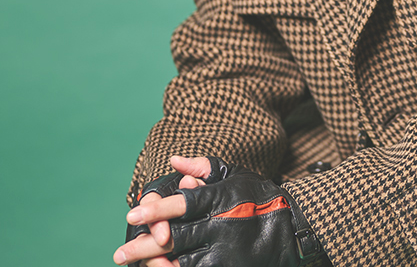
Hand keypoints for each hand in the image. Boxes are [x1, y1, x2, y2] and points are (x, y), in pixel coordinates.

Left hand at [118, 161, 319, 266]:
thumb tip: (174, 159)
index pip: (184, 204)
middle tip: (121, 252)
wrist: (295, 230)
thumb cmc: (261, 199)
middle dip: (144, 244)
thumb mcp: (237, 175)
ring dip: (155, 264)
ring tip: (134, 264)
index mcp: (221, 201)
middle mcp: (222, 228)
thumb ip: (205, 167)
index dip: (156, 209)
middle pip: (176, 237)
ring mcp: (226, 254)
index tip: (132, 214)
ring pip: (182, 261)